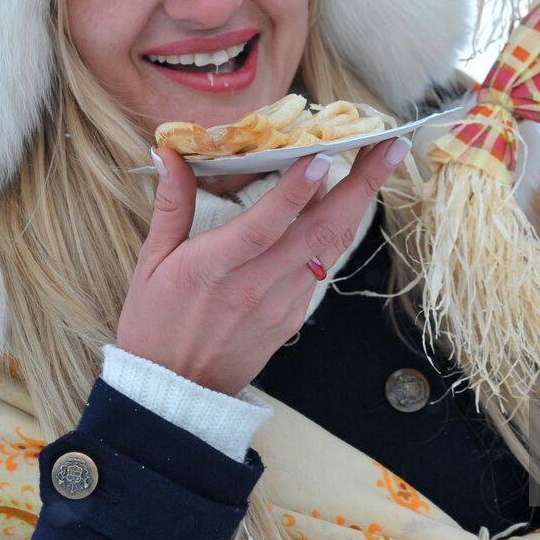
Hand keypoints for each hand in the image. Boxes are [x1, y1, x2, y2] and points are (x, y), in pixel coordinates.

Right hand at [116, 137, 409, 394]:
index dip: (295, 191)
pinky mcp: (294, 316)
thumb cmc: (156, 323)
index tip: (323, 155)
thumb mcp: (151, 261)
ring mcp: (281, 303)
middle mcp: (256, 285)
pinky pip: (322, 266)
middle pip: (319, 230)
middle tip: (388, 146)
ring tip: (381, 162)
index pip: (265, 225)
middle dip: (360, 184)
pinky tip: (347, 202)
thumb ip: (170, 204)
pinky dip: (337, 230)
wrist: (175, 393)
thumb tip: (168, 152)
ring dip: (359, 202)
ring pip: (330, 246)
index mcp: (214, 268)